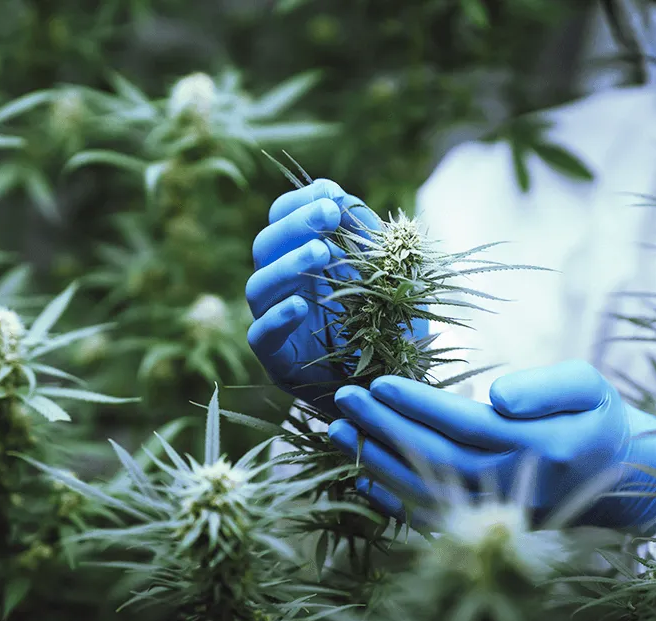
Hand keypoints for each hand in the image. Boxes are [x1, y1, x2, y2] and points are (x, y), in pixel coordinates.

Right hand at [245, 179, 380, 413]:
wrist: (397, 389)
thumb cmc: (395, 329)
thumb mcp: (391, 275)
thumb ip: (367, 236)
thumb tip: (339, 195)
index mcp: (304, 260)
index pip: (282, 219)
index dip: (299, 202)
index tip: (331, 195)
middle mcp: (284, 288)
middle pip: (265, 245)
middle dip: (296, 223)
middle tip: (329, 214)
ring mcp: (276, 323)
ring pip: (258, 286)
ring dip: (287, 263)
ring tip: (323, 252)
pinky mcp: (277, 360)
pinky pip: (261, 335)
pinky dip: (277, 317)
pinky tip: (301, 306)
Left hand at [327, 360, 655, 532]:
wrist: (621, 477)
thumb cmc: (596, 418)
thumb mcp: (588, 387)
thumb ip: (545, 388)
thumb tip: (496, 396)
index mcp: (539, 447)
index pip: (465, 424)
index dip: (419, 405)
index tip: (378, 384)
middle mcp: (513, 484)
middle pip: (434, 456)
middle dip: (384, 426)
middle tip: (343, 399)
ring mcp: (497, 509)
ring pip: (425, 488)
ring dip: (376, 460)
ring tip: (337, 430)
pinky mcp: (487, 522)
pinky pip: (432, 515)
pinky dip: (393, 499)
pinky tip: (361, 475)